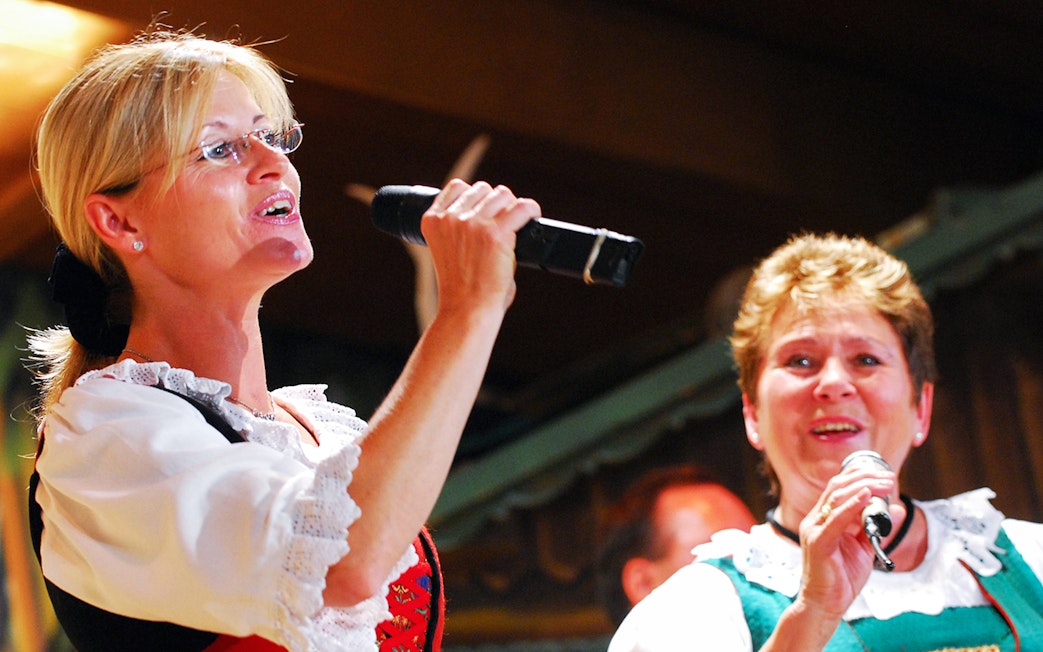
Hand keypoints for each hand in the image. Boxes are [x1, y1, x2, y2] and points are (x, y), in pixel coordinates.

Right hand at [421, 179, 539, 314]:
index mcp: (433, 221)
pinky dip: (530, 210)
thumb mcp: (448, 252)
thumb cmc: (462, 290)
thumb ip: (462, 230)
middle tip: (504, 222)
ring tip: (517, 222)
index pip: (457, 187)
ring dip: (511, 206)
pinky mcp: (496, 234)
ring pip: (502, 194)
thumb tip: (494, 216)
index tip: (486, 210)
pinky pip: (521, 207)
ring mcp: (472, 223)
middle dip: (495, 204)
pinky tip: (533, 216)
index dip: (475, 196)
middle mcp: (451, 218)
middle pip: (482, 189)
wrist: (466, 311)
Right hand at [795, 465, 898, 619]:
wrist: (826, 604)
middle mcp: (815, 519)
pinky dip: (851, 505)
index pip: (839, 487)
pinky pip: (835, 519)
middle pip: (838, 487)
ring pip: (837, 497)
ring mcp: (814, 529)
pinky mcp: (818, 542)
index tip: (885, 475)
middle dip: (866, 478)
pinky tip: (867, 496)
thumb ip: (876, 527)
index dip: (861, 476)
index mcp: (824, 518)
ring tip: (885, 484)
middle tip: (890, 478)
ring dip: (864, 487)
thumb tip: (896, 508)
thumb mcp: (865, 547)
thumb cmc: (842, 578)